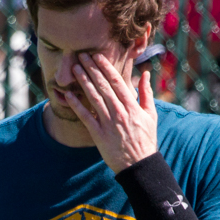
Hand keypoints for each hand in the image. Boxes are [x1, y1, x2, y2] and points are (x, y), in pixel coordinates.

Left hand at [65, 52, 157, 172]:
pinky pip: (85, 117)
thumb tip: (144, 73)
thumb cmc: (145, 139)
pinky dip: (76, 105)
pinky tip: (68, 95)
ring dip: (83, 82)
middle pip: (103, 86)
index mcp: (131, 106)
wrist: (139, 164)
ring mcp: (108, 123)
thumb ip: (146, 93)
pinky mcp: (98, 134)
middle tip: (81, 55)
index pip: (117, 81)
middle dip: (91, 69)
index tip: (97, 55)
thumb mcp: (151, 114)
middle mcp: (119, 112)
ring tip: (74, 69)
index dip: (106, 67)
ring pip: (93, 98)